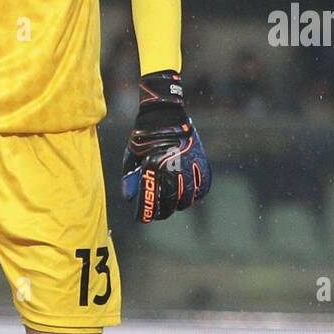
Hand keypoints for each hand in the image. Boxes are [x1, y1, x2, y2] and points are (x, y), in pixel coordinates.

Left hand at [121, 70, 210, 222]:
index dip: (147, 213)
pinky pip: (203, 183)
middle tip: (161, 213)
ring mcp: (188, 163)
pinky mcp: (199, 159)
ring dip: (181, 203)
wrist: (163, 115)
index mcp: (153, 166)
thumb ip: (130, 178)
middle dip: (165, 211)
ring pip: (189, 195)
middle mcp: (172, 166)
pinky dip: (198, 193)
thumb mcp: (130, 157)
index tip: (144, 218)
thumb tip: (131, 199)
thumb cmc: (142, 137)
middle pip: (172, 200)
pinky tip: (191, 196)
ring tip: (175, 205)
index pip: (151, 199)